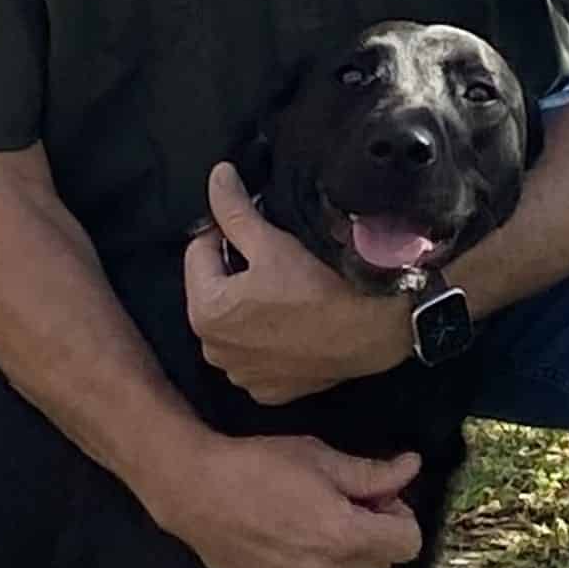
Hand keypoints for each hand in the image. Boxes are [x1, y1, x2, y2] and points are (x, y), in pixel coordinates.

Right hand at [153, 430, 423, 567]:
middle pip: (382, 567)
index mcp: (346, 534)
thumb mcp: (319, 458)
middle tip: (343, 509)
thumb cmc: (260, 466)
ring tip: (319, 536)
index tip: (373, 499)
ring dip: (351, 567)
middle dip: (374, 537)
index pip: (408, 543)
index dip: (397, 515)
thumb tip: (412, 467)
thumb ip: (371, 473)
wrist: (199, 494)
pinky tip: (301, 563)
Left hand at [185, 163, 412, 403]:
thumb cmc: (318, 286)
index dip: (225, 232)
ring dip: (249, 306)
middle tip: (274, 260)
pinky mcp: (269, 391)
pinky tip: (293, 323)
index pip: (199, 252)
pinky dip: (268, 338)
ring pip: (235, 324)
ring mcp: (242, 375)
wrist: (370, 332)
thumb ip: (234, 209)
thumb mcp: (271, 241)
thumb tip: (217, 176)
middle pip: (215, 290)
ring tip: (286, 291)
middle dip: (235, 272)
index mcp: (206, 312)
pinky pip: (257, 354)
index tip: (254, 229)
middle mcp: (214, 350)